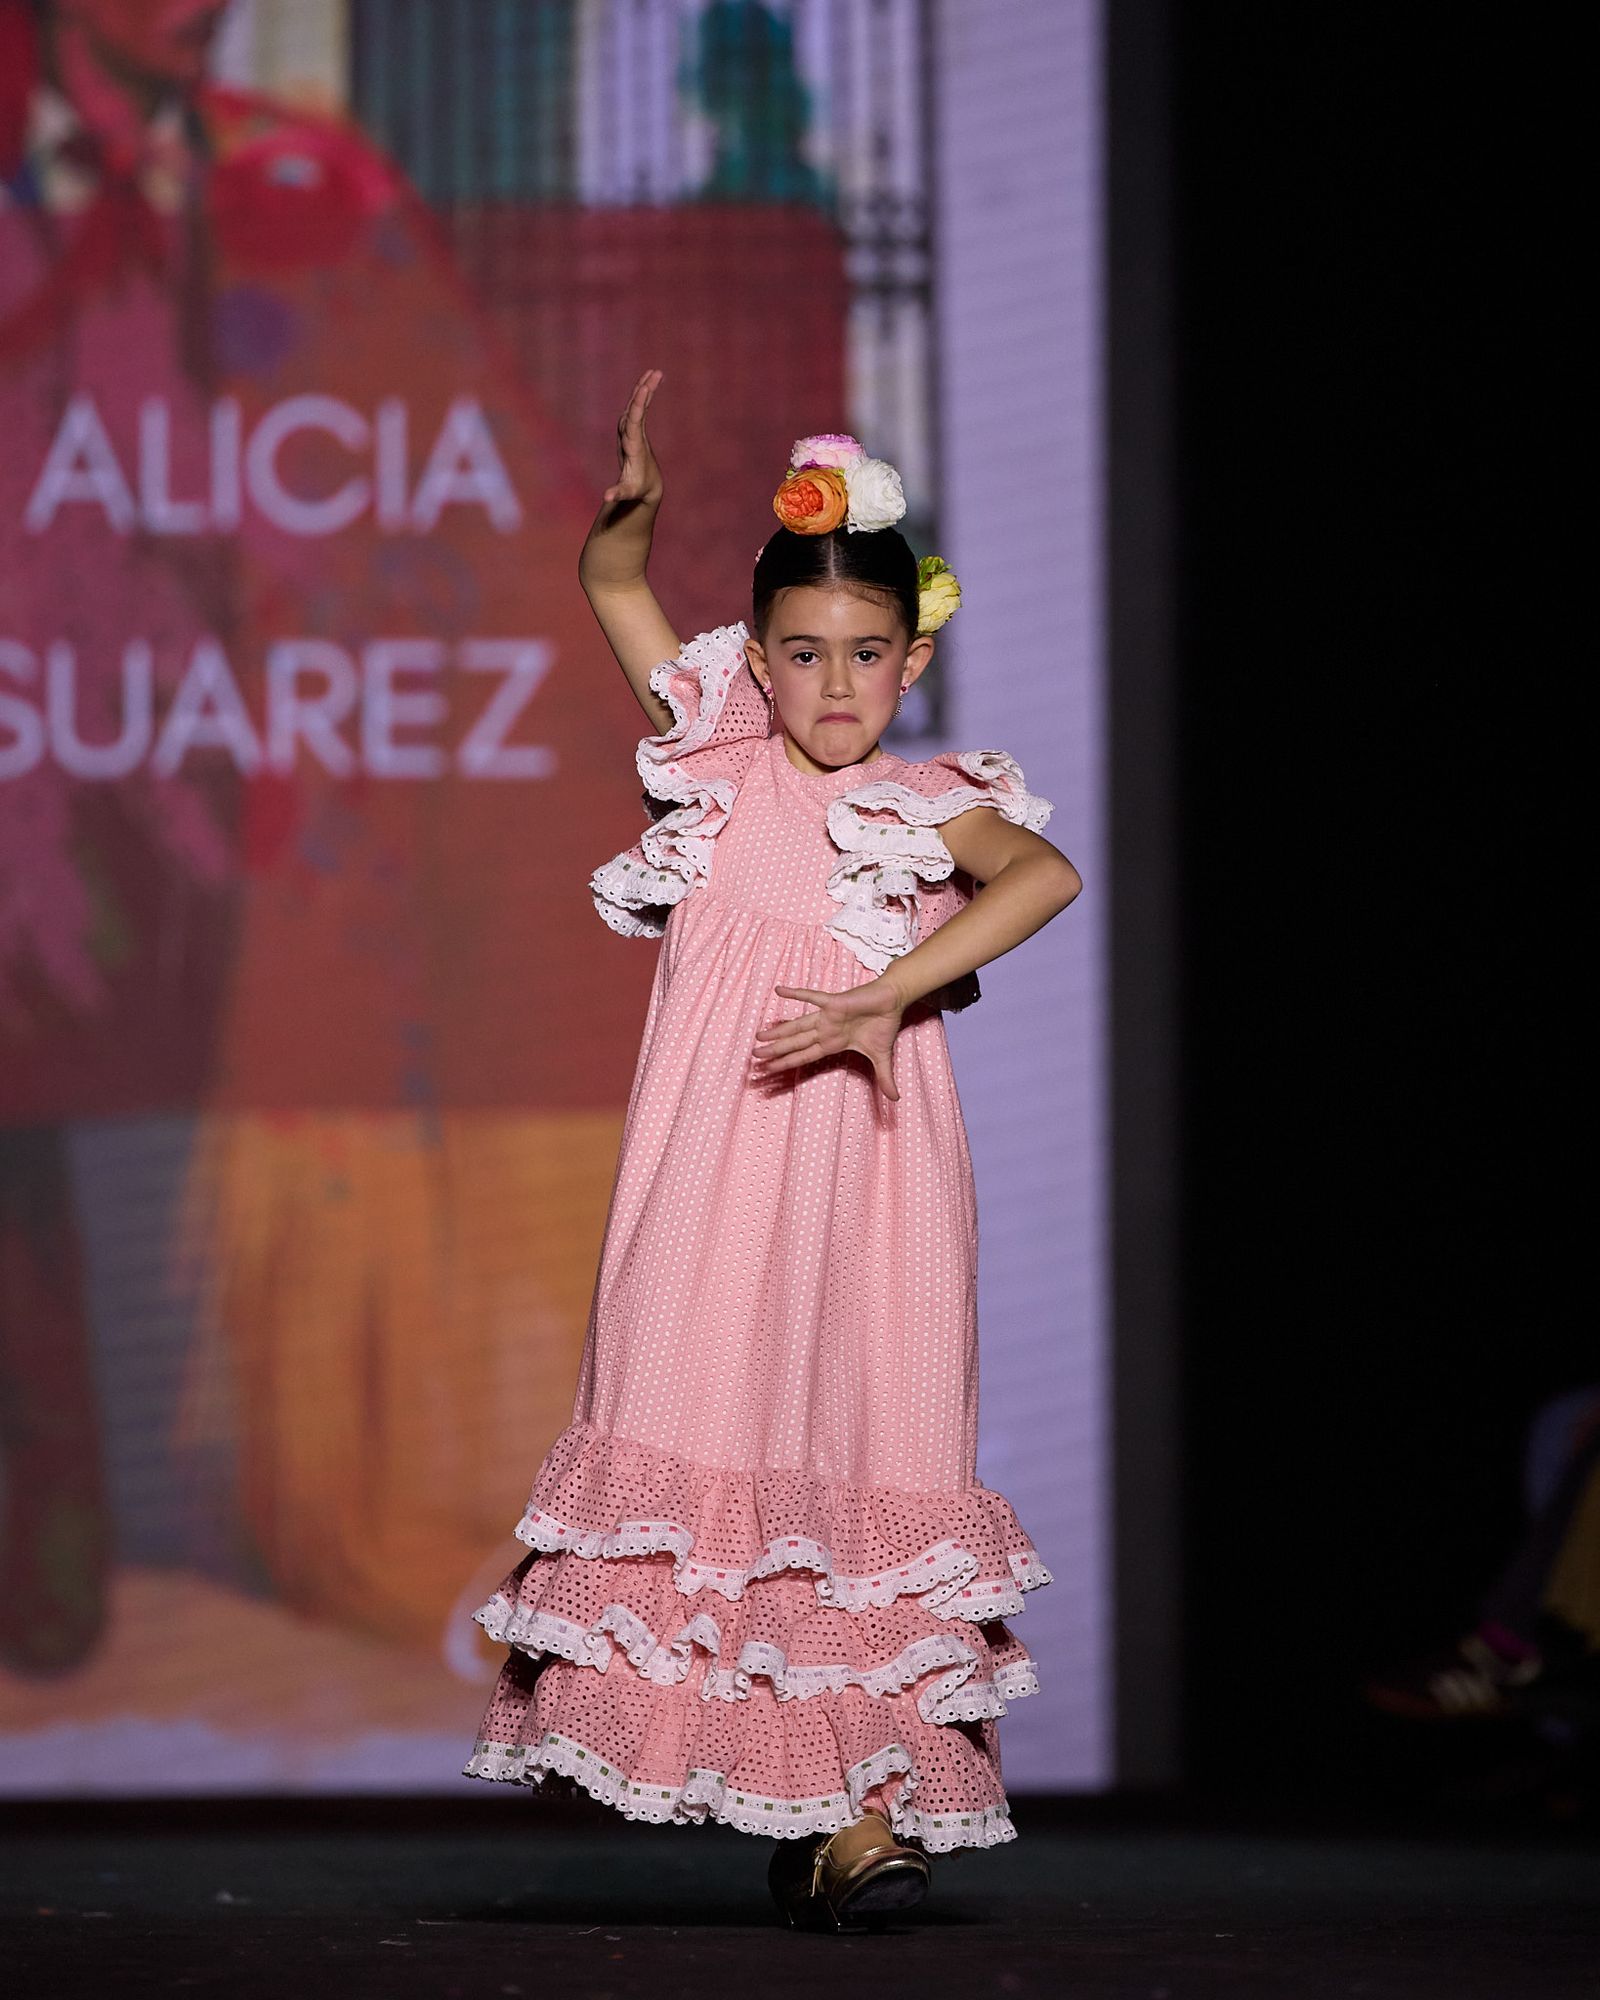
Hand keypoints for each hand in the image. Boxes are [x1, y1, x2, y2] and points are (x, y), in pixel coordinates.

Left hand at [601, 367, 664, 512]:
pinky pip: (642, 407)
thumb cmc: (636, 490)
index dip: (638, 404)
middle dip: (642, 391)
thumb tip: (606, 498)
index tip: (644, 389)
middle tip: (653, 374)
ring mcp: (631, 430)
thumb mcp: (627, 493)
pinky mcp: (637, 428)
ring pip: (637, 404)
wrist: (636, 487)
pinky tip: (654, 381)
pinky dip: (647, 394)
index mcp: (630, 445)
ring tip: (656, 372)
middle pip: (634, 407)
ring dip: (645, 387)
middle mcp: (627, 433)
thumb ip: (618, 493)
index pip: (633, 421)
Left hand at [752, 979, 907, 1100]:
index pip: (804, 1056)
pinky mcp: (834, 1002)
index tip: (768, 1070)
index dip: (786, 1063)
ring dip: (778, 1031)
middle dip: (775, 1051)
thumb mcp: (882, 1057)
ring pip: (797, 1026)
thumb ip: (884, 1078)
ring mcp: (827, 1016)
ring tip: (758, 1036)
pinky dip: (796, 994)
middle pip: (795, 1044)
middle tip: (754, 1057)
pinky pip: (812, 997)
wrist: (892, 1001)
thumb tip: (895, 1099)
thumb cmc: (883, 1024)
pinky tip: (778, 991)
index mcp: (832, 1043)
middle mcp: (825, 1031)